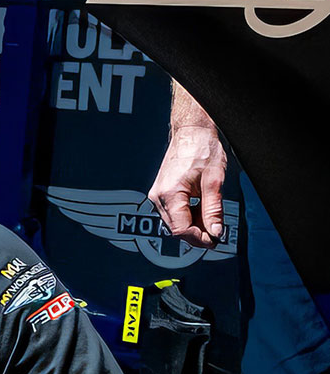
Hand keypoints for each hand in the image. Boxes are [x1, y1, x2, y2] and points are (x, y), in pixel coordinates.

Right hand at [148, 124, 227, 248]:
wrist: (191, 133)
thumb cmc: (202, 150)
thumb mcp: (214, 182)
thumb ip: (213, 210)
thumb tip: (215, 232)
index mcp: (169, 193)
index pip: (181, 229)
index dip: (199, 239)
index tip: (215, 241)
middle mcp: (158, 196)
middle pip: (176, 228)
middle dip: (196, 234)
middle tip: (217, 232)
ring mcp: (157, 194)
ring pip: (174, 222)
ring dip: (192, 225)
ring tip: (211, 217)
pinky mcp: (161, 192)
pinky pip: (172, 212)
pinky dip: (187, 216)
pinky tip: (201, 210)